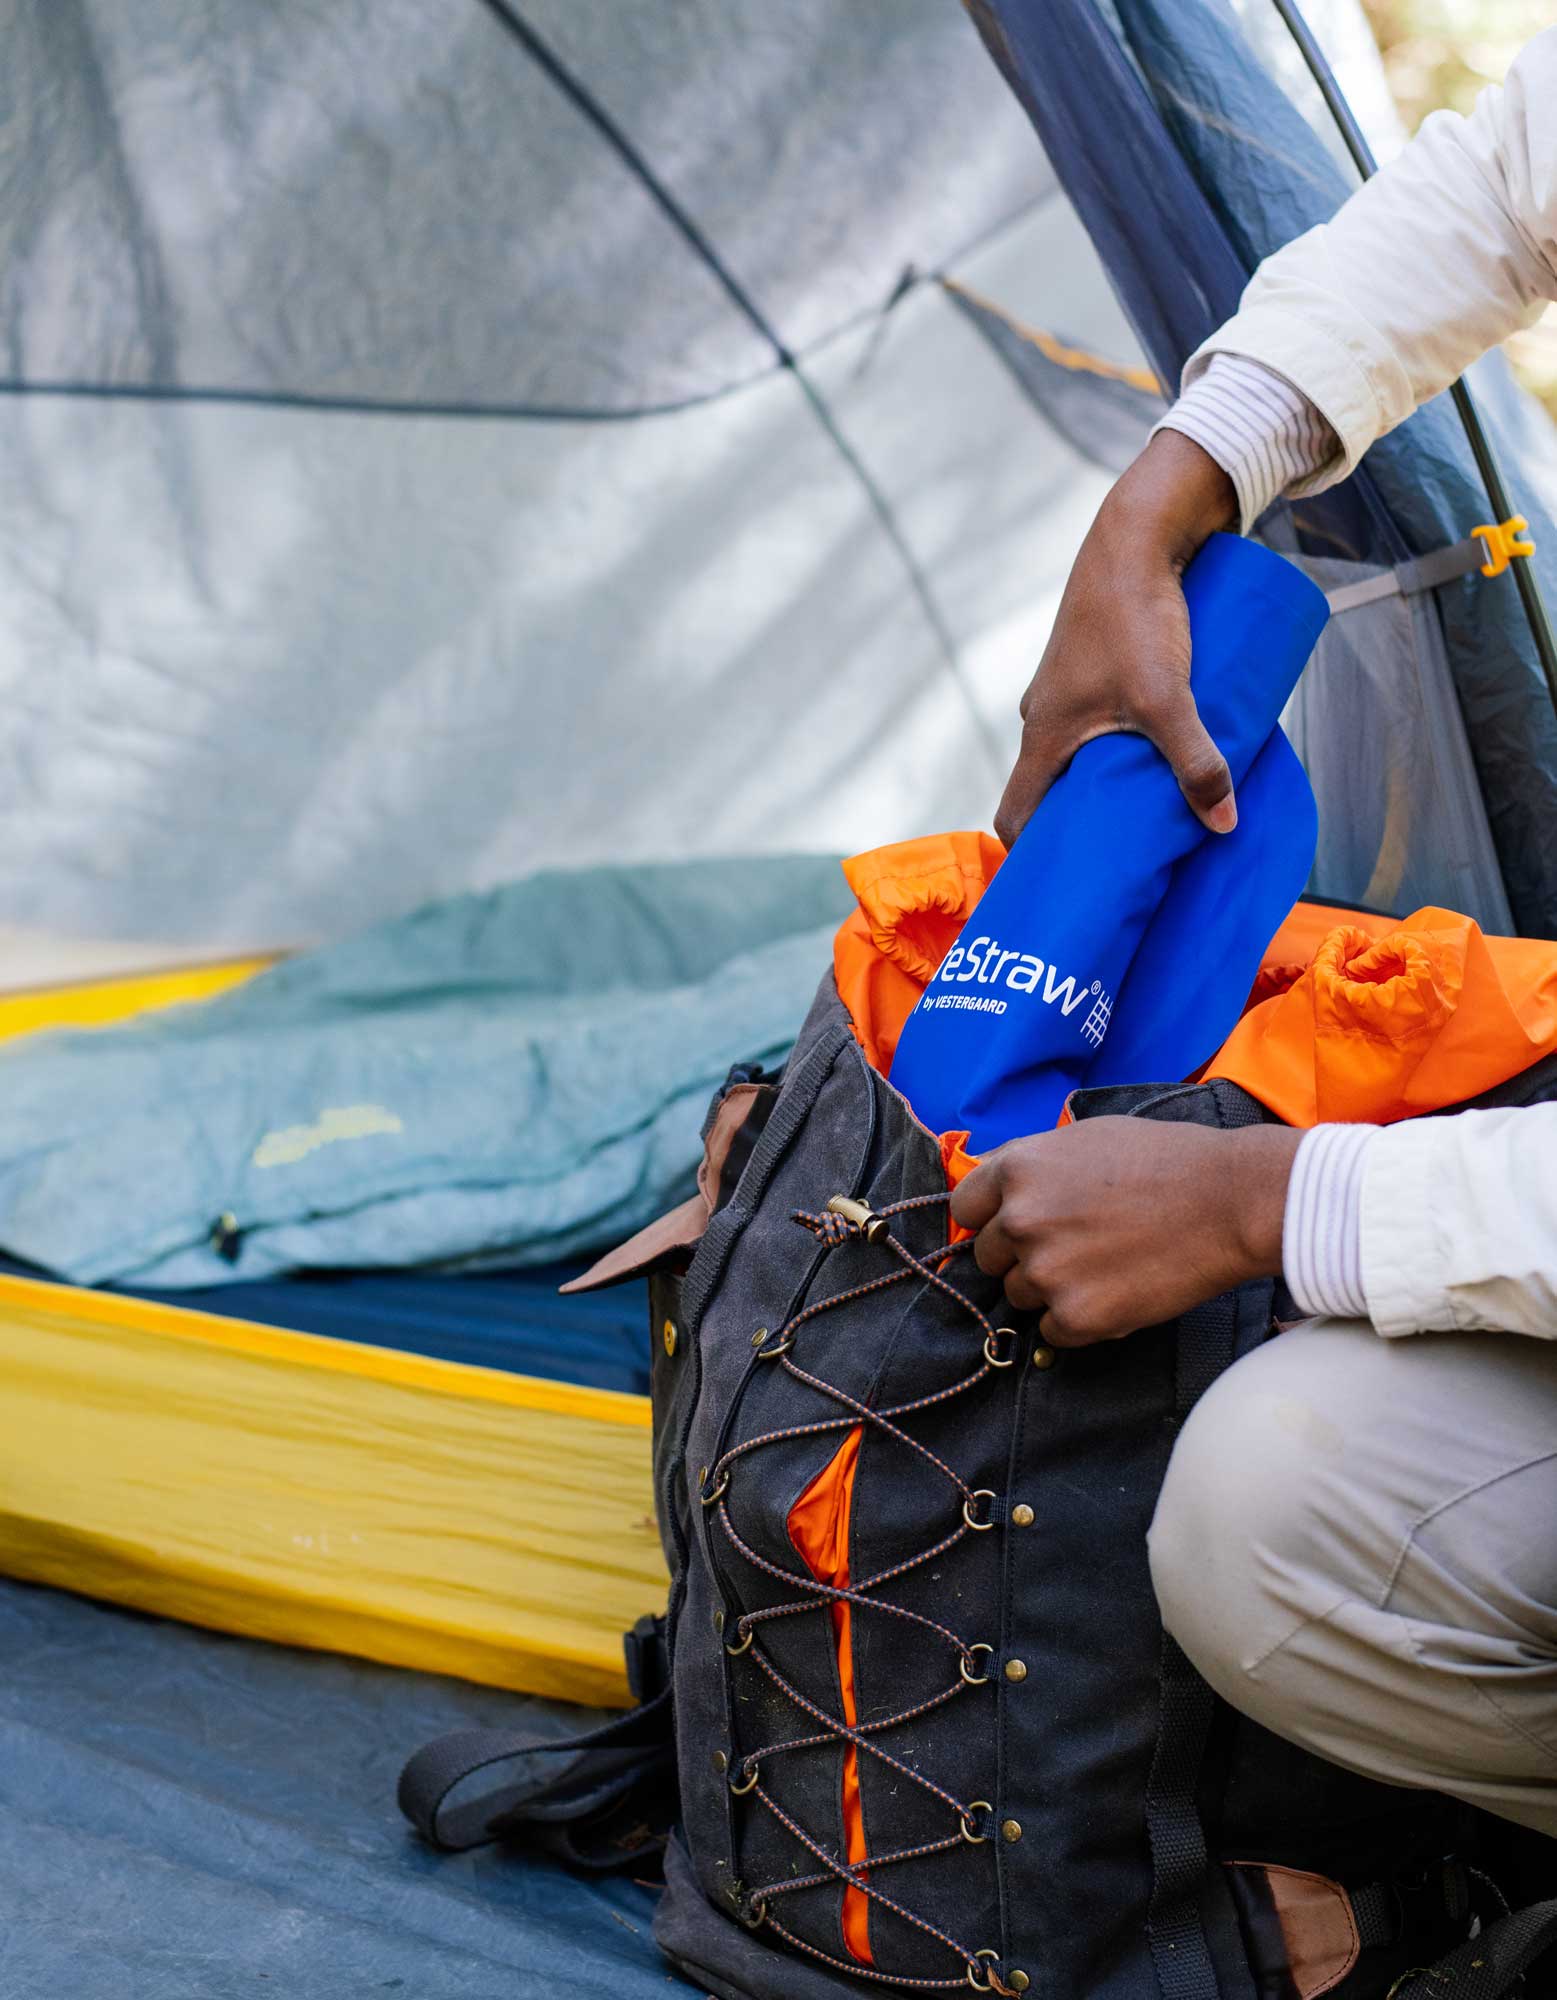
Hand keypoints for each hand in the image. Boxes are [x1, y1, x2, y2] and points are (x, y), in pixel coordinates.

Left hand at [948, 1117, 1300, 1345]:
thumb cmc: (1167, 1160)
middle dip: (1022, 1255)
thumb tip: (1000, 1193)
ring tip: (1106, 1266)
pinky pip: (1054, 1331)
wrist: (1230, 1201)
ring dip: (1052, 1289)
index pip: (965, 1208)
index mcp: (1018, 1169)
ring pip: (1021, 1295)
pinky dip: (1080, 1321)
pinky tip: (1118, 1293)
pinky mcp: (1076, 1316)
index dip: (989, 1218)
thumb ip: (1034, 1166)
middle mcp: (1020, 1219)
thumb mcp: (1086, 1140)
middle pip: (989, 1257)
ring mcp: (1045, 1271)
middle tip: (1075, 1246)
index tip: (1011, 1227)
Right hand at [994, 430, 1240, 848]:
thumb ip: (1196, 763)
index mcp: (1042, 735)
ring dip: (1107, 777)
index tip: (1067, 879)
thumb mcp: (1168, 699)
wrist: (1136, 533)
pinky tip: (1161, 743)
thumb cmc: (1135, 615)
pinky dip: (1121, 739)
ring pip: (1080, 752)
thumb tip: (1223, 824)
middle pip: (1051, 790)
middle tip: (1123, 852)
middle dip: (1083, 823)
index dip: (1033, 855)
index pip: (1015, 816)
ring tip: (1154, 801)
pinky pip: (1099, 719)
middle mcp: (1043, 716)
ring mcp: (1066, 689)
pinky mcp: (1093, 664)